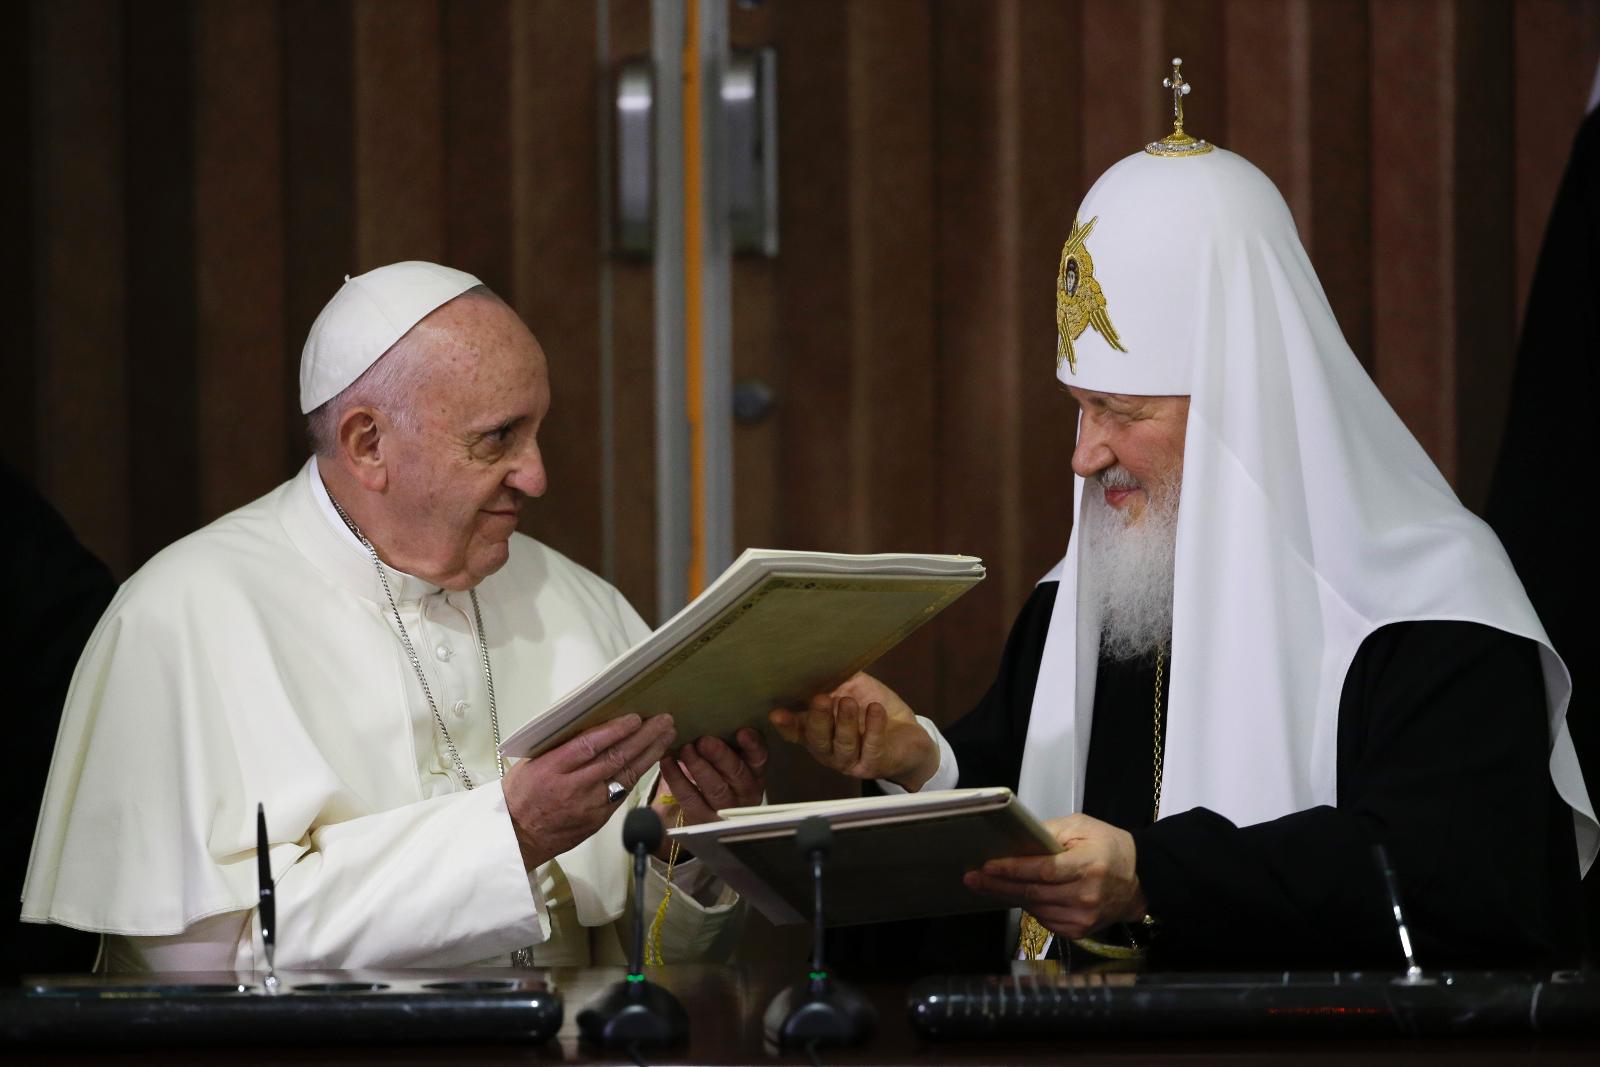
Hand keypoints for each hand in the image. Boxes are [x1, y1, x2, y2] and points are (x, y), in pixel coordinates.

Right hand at [501, 713, 676, 869]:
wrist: (517, 837)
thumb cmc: (521, 795)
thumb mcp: (532, 763)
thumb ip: (561, 747)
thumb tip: (593, 726)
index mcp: (552, 768)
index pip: (589, 746)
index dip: (615, 731)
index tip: (635, 718)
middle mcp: (573, 787)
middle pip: (615, 758)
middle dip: (643, 738)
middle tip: (664, 720)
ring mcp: (588, 806)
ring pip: (625, 776)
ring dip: (649, 754)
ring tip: (667, 736)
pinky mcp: (598, 820)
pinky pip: (622, 793)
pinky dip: (638, 774)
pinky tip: (651, 760)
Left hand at [651, 728, 768, 857]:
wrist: (707, 815)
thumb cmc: (719, 777)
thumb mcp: (730, 762)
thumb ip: (726, 745)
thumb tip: (706, 717)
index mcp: (754, 772)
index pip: (759, 757)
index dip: (752, 745)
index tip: (742, 732)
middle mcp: (745, 791)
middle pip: (736, 773)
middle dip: (720, 755)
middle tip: (703, 741)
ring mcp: (725, 808)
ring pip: (715, 788)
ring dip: (698, 766)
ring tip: (685, 749)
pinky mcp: (703, 818)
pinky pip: (690, 798)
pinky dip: (676, 779)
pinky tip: (667, 762)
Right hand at [767, 672, 938, 790]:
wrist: (910, 737)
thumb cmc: (875, 711)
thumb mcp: (854, 690)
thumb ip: (836, 680)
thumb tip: (821, 659)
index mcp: (819, 732)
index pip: (796, 731)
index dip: (786, 724)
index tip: (777, 713)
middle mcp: (829, 750)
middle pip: (816, 739)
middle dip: (817, 718)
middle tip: (820, 698)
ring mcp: (850, 761)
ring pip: (842, 745)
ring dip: (845, 723)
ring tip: (849, 701)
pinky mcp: (873, 764)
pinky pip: (871, 747)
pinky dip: (873, 728)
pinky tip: (875, 709)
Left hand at [962, 814, 1146, 938]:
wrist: (1140, 879)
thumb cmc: (1108, 846)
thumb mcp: (1082, 826)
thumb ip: (1049, 832)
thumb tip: (1017, 840)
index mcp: (1087, 865)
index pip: (1042, 871)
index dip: (1012, 869)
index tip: (987, 865)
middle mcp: (1085, 896)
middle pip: (1033, 893)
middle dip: (998, 885)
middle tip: (972, 878)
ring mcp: (1083, 918)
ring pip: (1035, 908)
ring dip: (1009, 896)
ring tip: (987, 885)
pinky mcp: (1080, 931)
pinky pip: (1044, 920)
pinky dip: (1028, 907)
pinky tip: (1016, 895)